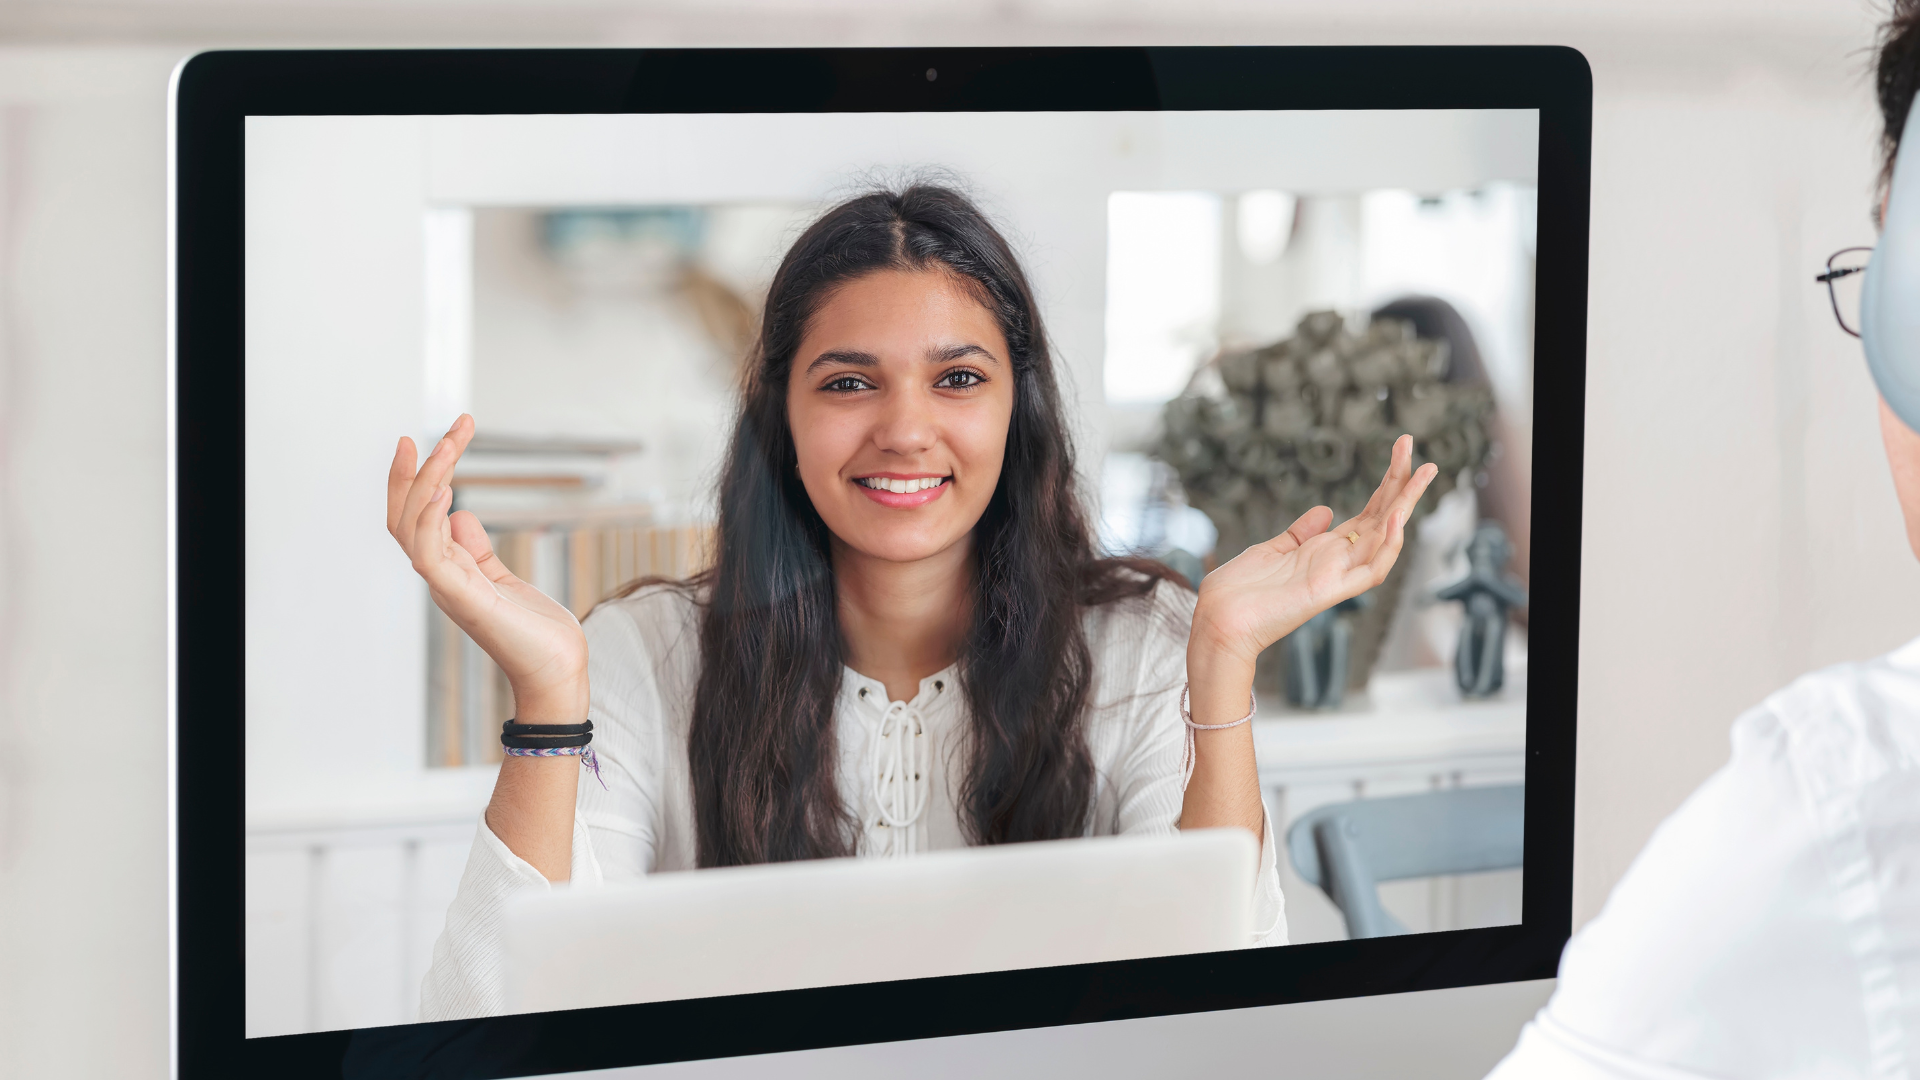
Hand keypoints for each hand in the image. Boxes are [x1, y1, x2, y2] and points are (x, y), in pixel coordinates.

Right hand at [387, 415, 588, 717]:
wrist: (558, 670)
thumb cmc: (535, 630)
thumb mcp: (501, 576)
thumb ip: (477, 549)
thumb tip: (460, 514)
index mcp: (447, 569)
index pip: (414, 517)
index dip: (414, 479)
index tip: (432, 439)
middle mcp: (439, 576)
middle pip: (403, 516)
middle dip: (415, 470)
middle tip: (442, 431)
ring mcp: (447, 587)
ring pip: (412, 527)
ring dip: (428, 482)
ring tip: (448, 446)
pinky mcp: (463, 598)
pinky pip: (429, 555)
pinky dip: (431, 521)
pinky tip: (446, 491)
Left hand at [1189, 434, 1437, 669]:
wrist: (1217, 623)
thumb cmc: (1237, 592)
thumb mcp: (1271, 550)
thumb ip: (1300, 533)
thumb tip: (1326, 510)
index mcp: (1323, 551)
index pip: (1367, 514)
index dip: (1386, 485)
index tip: (1400, 453)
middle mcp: (1336, 562)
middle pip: (1381, 519)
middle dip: (1403, 486)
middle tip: (1422, 454)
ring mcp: (1336, 577)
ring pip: (1385, 539)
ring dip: (1405, 506)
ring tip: (1423, 472)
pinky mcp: (1329, 592)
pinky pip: (1371, 572)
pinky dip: (1387, 547)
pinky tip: (1396, 518)